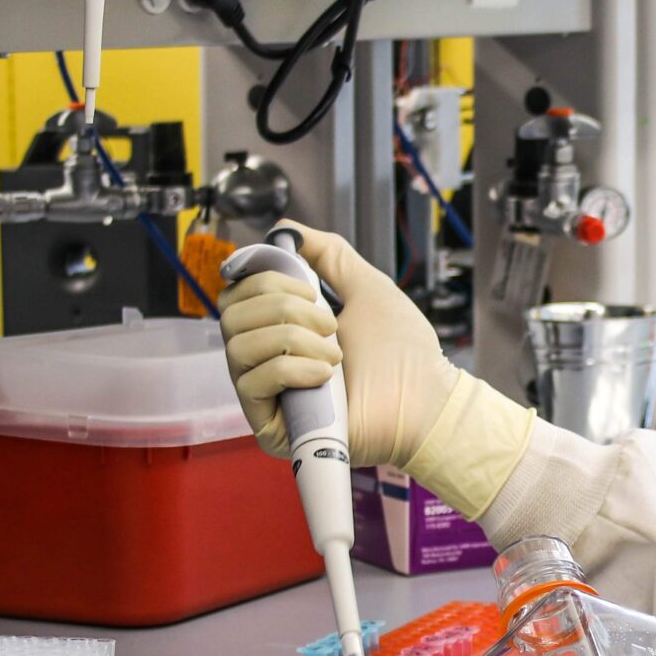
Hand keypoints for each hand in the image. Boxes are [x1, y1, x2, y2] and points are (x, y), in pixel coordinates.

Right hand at [220, 222, 458, 463]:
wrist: (424, 400)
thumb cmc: (403, 351)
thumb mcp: (364, 285)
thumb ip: (327, 254)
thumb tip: (285, 228)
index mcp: (281, 327)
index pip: (237, 294)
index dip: (265, 279)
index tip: (308, 287)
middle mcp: (266, 358)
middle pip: (231, 315)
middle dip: (284, 308)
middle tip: (331, 324)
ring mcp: (266, 395)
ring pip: (238, 346)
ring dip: (293, 340)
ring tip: (335, 354)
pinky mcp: (269, 426)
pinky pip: (251, 383)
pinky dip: (290, 370)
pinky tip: (325, 376)